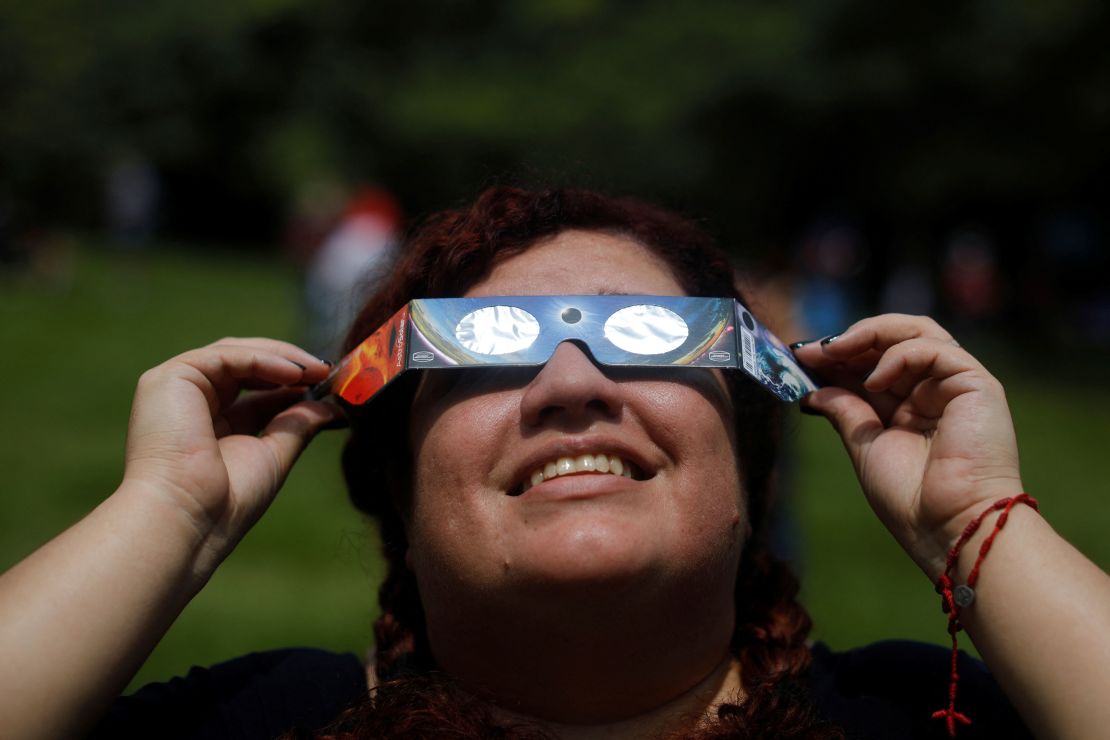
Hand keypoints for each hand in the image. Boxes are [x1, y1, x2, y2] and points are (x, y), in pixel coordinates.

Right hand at [122, 338, 341, 568]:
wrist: (189, 517)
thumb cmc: (226, 499)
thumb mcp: (274, 454)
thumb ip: (299, 424)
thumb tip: (335, 408)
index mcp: (210, 424)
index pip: (256, 389)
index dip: (293, 383)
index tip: (331, 384)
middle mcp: (190, 402)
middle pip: (245, 364)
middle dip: (290, 364)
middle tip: (328, 371)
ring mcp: (176, 388)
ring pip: (236, 354)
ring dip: (282, 357)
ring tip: (317, 371)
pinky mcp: (170, 378)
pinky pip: (225, 356)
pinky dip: (263, 359)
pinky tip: (296, 373)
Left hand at [792, 315, 1022, 578]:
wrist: (949, 525)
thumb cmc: (911, 497)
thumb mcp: (864, 445)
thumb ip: (844, 410)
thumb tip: (812, 389)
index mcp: (910, 407)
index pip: (872, 364)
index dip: (837, 356)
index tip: (799, 356)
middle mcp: (934, 391)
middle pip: (892, 341)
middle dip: (849, 340)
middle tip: (812, 350)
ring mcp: (956, 384)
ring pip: (916, 332)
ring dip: (870, 334)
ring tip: (834, 350)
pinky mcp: (977, 383)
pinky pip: (933, 349)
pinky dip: (898, 356)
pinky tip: (873, 381)